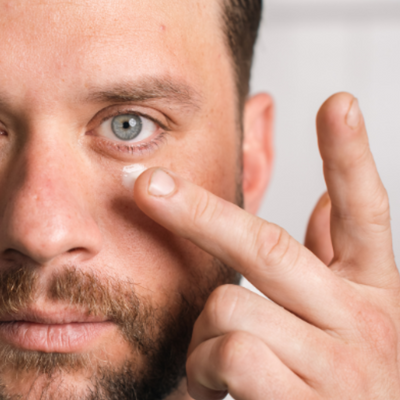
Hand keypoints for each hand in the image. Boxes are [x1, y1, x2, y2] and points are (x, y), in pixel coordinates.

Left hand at [134, 93, 399, 398]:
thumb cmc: (346, 376)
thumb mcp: (350, 313)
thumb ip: (337, 255)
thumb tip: (326, 199)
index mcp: (372, 289)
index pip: (366, 211)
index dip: (351, 156)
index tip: (337, 104)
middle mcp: (361, 318)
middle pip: (268, 246)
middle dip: (199, 212)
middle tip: (148, 184)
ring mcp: (334, 363)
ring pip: (229, 309)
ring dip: (206, 332)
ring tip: (216, 357)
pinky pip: (227, 357)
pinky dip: (205, 370)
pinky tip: (215, 387)